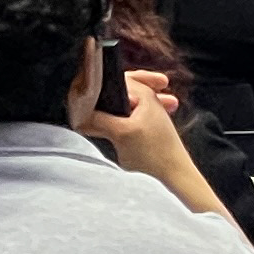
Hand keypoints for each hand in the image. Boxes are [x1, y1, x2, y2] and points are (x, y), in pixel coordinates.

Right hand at [83, 67, 225, 218]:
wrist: (173, 175)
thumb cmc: (154, 153)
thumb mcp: (121, 133)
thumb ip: (99, 120)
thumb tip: (80, 116)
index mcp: (145, 94)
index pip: (118, 77)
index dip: (101, 84)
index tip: (86, 89)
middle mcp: (148, 100)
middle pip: (121, 89)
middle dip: (107, 94)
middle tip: (92, 101)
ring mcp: (147, 115)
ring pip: (123, 104)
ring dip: (112, 109)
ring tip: (101, 120)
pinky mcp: (144, 130)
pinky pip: (126, 118)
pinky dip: (117, 120)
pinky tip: (110, 131)